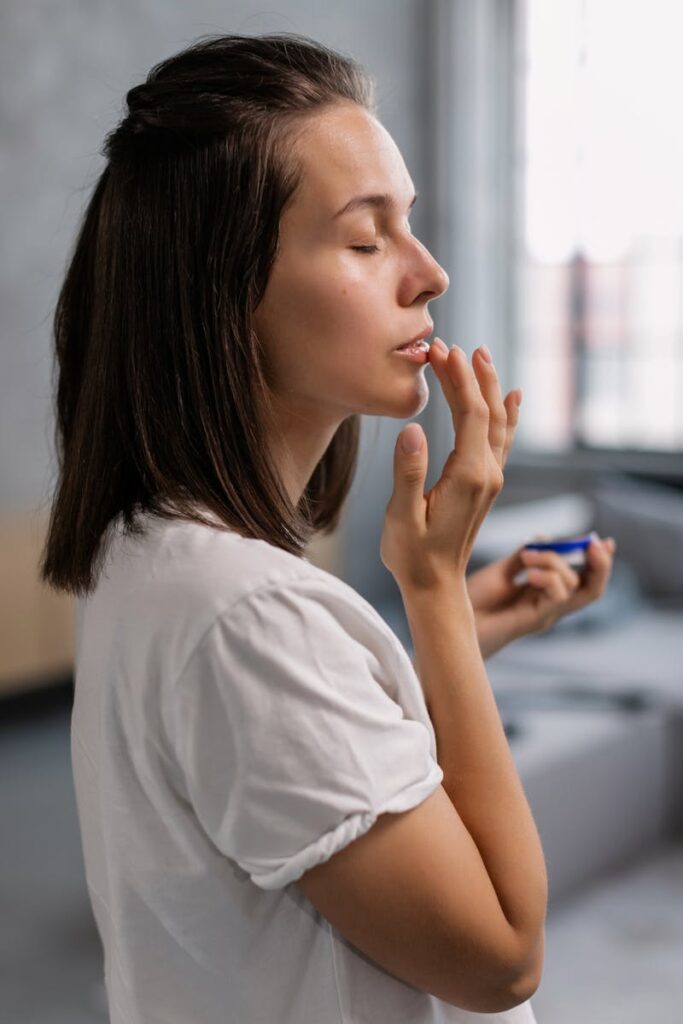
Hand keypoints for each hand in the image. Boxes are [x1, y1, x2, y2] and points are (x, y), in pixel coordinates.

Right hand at [381, 339, 521, 591]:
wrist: (436, 587)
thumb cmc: (412, 555)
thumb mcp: (401, 517)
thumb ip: (408, 474)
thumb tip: (413, 429)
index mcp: (467, 476)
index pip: (470, 414)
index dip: (458, 379)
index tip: (442, 350)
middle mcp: (487, 474)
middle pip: (487, 412)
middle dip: (472, 375)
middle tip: (451, 346)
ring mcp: (490, 479)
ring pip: (496, 422)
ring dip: (488, 387)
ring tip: (479, 356)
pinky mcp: (486, 485)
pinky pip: (502, 440)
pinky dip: (507, 414)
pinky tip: (511, 396)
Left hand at [467, 535, 617, 656]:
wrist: (451, 622)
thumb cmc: (473, 601)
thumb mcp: (501, 570)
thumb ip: (524, 556)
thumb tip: (544, 537)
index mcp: (545, 592)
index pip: (582, 577)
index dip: (597, 561)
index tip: (604, 540)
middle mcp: (550, 604)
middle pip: (592, 587)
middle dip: (600, 564)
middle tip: (594, 543)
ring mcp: (544, 614)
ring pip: (575, 587)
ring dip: (555, 562)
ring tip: (527, 555)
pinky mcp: (534, 620)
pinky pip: (558, 597)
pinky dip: (548, 578)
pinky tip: (528, 572)